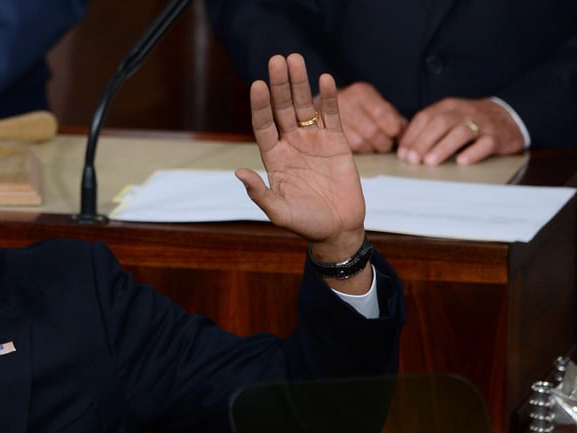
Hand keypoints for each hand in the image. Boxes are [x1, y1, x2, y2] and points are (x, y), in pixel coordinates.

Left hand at [237, 53, 366, 263]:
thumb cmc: (305, 224)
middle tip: (276, 60)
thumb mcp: (278, 212)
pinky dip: (329, 97)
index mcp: (275, 158)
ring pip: (305, 106)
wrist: (337, 229)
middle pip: (282, 109)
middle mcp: (292, 145)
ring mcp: (314, 141)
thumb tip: (238, 173)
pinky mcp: (337, 142)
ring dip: (300, 83)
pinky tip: (325, 79)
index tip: (258, 85)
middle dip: (279, 85)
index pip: (264, 126)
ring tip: (295, 59)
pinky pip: (332, 115)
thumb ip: (259, 193)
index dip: (261, 106)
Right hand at [322, 82, 406, 152]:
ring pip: (362, 142)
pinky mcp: (328, 136)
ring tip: (375, 144)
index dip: (395, 128)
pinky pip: (352, 148)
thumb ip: (389, 114)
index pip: (383, 114)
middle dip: (384, 141)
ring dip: (373, 147)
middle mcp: (345, 103)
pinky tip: (363, 146)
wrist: (317, 109)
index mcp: (361, 92)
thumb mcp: (370, 102)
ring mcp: (332, 120)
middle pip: (373, 131)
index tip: (399, 135)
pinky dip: (362, 149)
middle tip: (388, 143)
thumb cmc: (353, 107)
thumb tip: (405, 129)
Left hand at [397, 96, 525, 165]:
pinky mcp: (497, 137)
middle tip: (412, 160)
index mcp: (449, 107)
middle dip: (423, 142)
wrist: (510, 117)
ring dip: (443, 147)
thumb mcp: (449, 119)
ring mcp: (482, 124)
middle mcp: (465, 112)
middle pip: (441, 123)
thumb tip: (403, 149)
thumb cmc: (471, 123)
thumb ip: (428, 129)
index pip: (426, 117)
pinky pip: (486, 144)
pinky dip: (473, 152)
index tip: (402, 153)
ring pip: (462, 132)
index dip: (412, 135)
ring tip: (430, 162)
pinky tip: (462, 161)